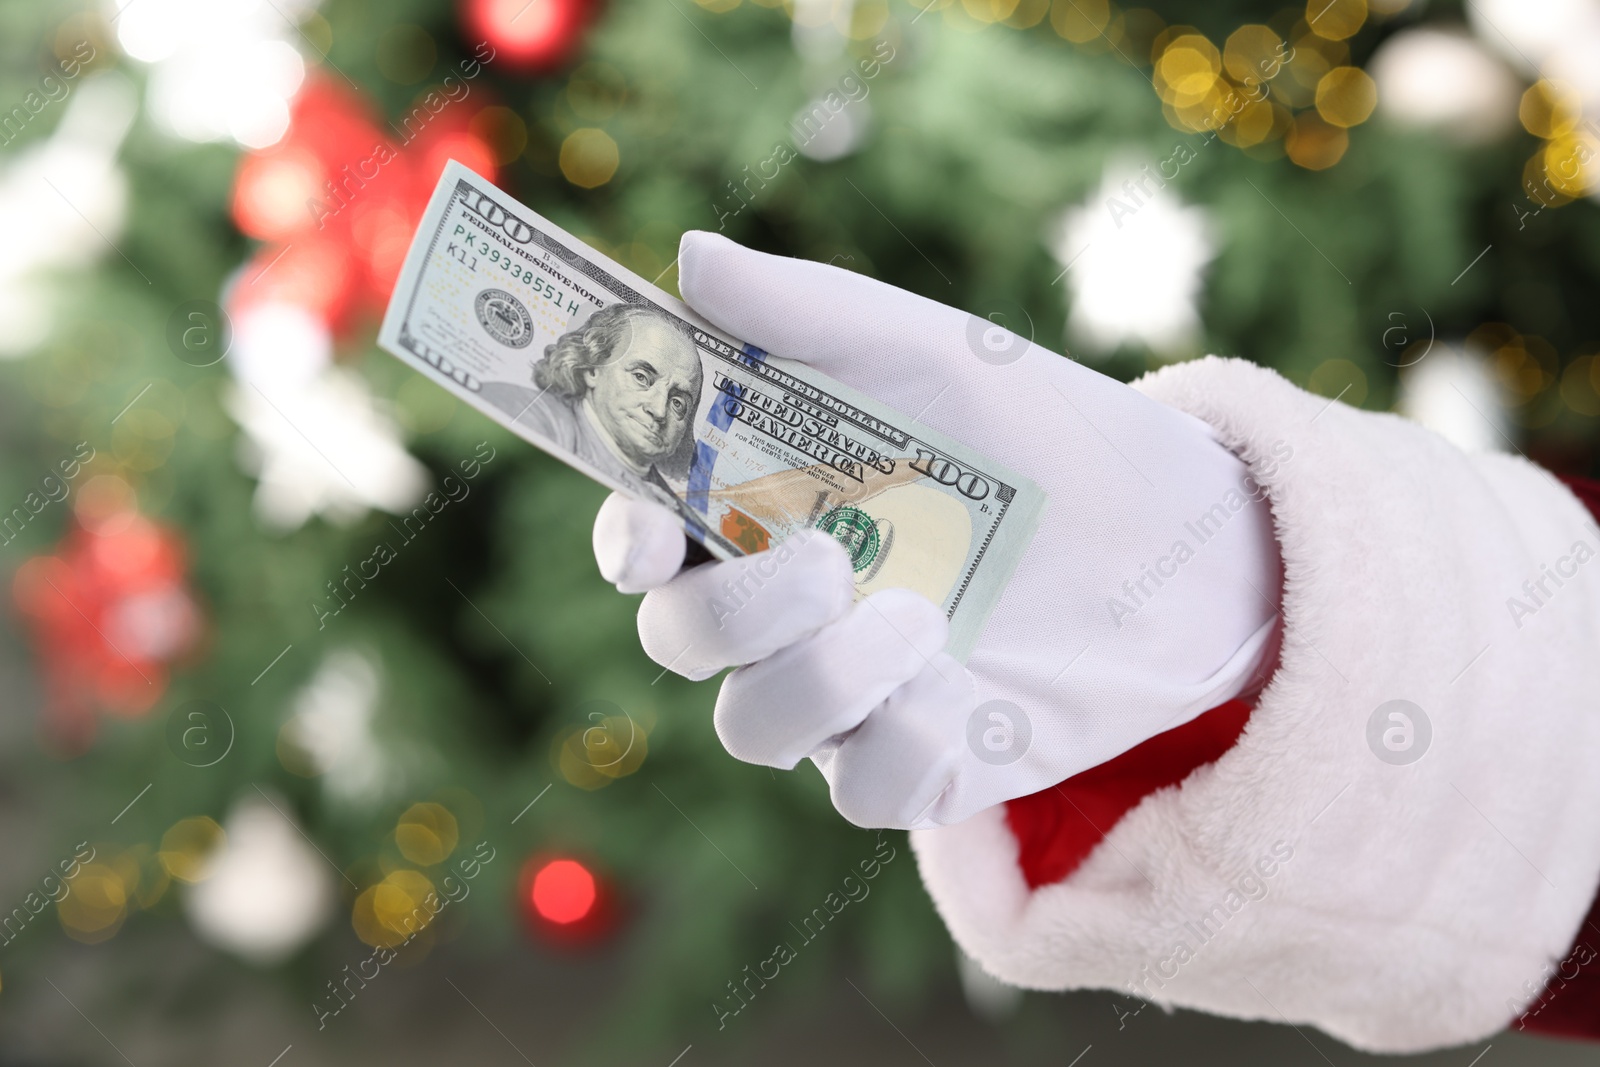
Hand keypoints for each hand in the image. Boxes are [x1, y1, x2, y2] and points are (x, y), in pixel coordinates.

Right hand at [593, 231, 1280, 827]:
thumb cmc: (1042, 430)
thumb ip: (812, 314)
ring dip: (817, 681)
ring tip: (919, 621)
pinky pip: (865, 789)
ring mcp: (855, 691)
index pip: (652, 540)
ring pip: (757, 728)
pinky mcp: (928, 762)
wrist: (1180, 532)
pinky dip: (900, 745)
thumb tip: (691, 263)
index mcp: (774, 509)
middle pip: (684, 641)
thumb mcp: (933, 355)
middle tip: (825, 561)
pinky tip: (964, 691)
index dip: (626, 542)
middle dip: (730, 613)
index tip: (651, 531)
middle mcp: (795, 608)